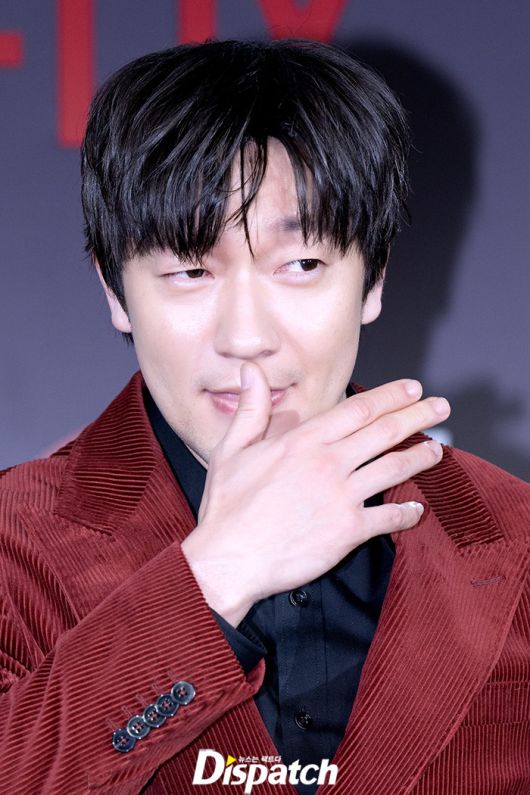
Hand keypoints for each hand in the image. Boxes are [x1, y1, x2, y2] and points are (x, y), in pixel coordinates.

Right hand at [181, 363, 449, 625]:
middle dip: (418, 416)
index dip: (390, 396)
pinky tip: (417, 510)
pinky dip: (407, 513)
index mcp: (303, 441)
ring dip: (420, 457)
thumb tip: (251, 371)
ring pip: (393, 469)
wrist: (229, 560)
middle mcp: (328, 463)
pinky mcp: (347, 531)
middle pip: (384, 432)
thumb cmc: (227, 507)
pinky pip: (388, 519)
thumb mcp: (231, 450)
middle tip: (441, 406)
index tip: (412, 388)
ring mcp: (342, 497)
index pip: (358, 409)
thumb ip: (251, 408)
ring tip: (438, 450)